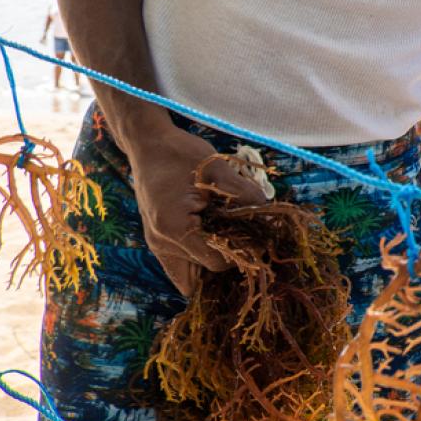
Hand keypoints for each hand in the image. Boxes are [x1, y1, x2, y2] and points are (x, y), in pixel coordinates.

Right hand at [127, 124, 271, 295]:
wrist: (149, 144)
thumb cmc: (181, 154)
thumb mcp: (218, 170)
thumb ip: (245, 196)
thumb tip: (271, 217)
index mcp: (174, 229)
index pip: (217, 262)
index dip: (242, 253)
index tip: (261, 236)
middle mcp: (161, 244)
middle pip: (203, 273)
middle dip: (229, 260)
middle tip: (251, 240)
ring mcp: (156, 244)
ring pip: (189, 277)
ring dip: (212, 264)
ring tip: (235, 243)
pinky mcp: (158, 239)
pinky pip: (180, 266)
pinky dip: (200, 259)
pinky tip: (219, 241)